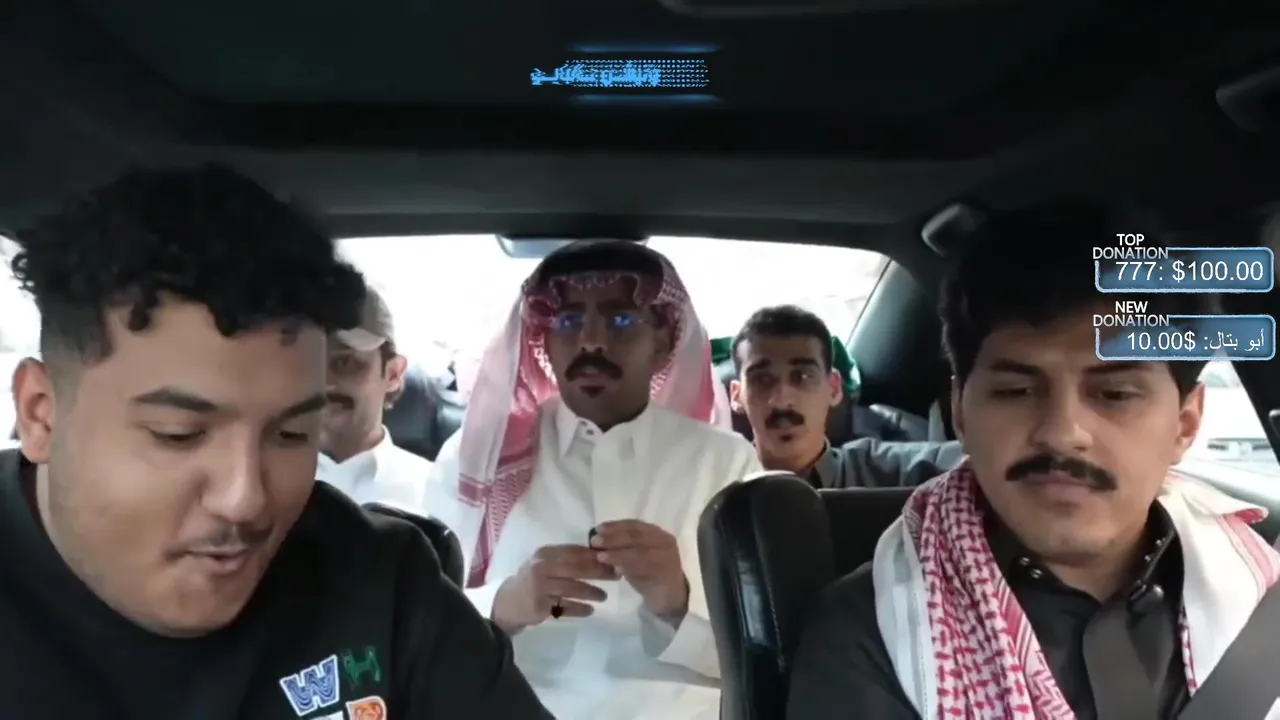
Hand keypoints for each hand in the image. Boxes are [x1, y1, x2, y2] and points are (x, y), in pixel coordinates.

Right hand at [491, 544, 616, 634]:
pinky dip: (579, 609)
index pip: (575, 551)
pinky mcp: (540, 605)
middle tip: (617, 575)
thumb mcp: (546, 564)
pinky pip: (564, 607)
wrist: (507, 603)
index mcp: (546, 553)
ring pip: (571, 587)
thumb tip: (601, 554)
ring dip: (591, 592)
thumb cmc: (533, 581)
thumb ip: (567, 559)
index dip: (596, 555)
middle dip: (599, 571)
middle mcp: (542, 567)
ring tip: (604, 596)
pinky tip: (590, 611)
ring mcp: (540, 587)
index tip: (614, 558)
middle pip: (576, 568)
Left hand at [590, 520, 687, 620]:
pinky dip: (629, 567)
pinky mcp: (668, 574)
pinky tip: (616, 570)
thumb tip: (597, 539)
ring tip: (601, 556)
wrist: (670, 598)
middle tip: (594, 542)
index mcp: (656, 533)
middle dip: (613, 537)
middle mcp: (665, 541)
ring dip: (618, 553)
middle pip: (636, 535)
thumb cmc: (649, 575)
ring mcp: (668, 557)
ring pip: (640, 551)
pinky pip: (646, 568)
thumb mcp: (634, 557)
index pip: (634, 525)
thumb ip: (622, 547)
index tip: (597, 528)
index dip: (615, 526)